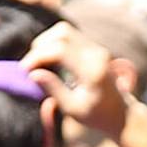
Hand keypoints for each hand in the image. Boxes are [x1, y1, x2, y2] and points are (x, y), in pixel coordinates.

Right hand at [26, 22, 126, 140]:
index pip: (59, 50)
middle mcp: (96, 54)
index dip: (38, 56)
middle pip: (61, 33)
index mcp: (92, 70)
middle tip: (30, 65)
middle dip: (41, 46)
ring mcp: (96, 48)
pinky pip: (69, 36)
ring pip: (64, 31)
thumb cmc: (97, 116)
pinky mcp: (93, 48)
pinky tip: (49, 60)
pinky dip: (54, 44)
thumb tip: (32, 74)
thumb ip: (53, 89)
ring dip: (47, 42)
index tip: (24, 70)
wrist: (121, 113)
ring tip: (38, 62)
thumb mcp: (73, 109)